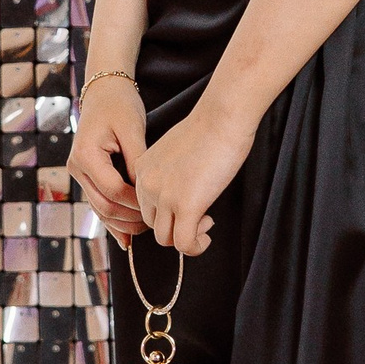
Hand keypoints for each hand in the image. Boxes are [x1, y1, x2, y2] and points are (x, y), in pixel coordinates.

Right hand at [68, 78, 145, 238]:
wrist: (104, 92)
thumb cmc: (120, 105)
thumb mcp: (132, 128)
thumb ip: (137, 160)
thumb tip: (146, 190)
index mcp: (86, 155)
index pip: (113, 190)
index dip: (136, 202)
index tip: (158, 206)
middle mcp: (77, 168)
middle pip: (104, 205)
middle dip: (130, 218)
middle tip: (157, 223)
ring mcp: (79, 175)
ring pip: (100, 210)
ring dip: (122, 223)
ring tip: (147, 230)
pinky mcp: (87, 177)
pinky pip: (100, 204)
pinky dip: (114, 220)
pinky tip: (128, 238)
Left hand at [136, 89, 257, 255]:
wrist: (222, 117)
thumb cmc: (210, 127)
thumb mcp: (177, 150)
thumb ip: (171, 172)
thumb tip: (183, 193)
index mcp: (142, 168)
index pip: (145, 205)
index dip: (167, 212)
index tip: (189, 205)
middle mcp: (147, 184)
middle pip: (152, 223)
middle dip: (177, 226)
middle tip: (202, 215)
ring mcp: (164, 196)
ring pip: (165, 238)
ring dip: (187, 237)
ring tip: (206, 223)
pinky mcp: (186, 205)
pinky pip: (184, 243)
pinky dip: (196, 246)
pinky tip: (208, 236)